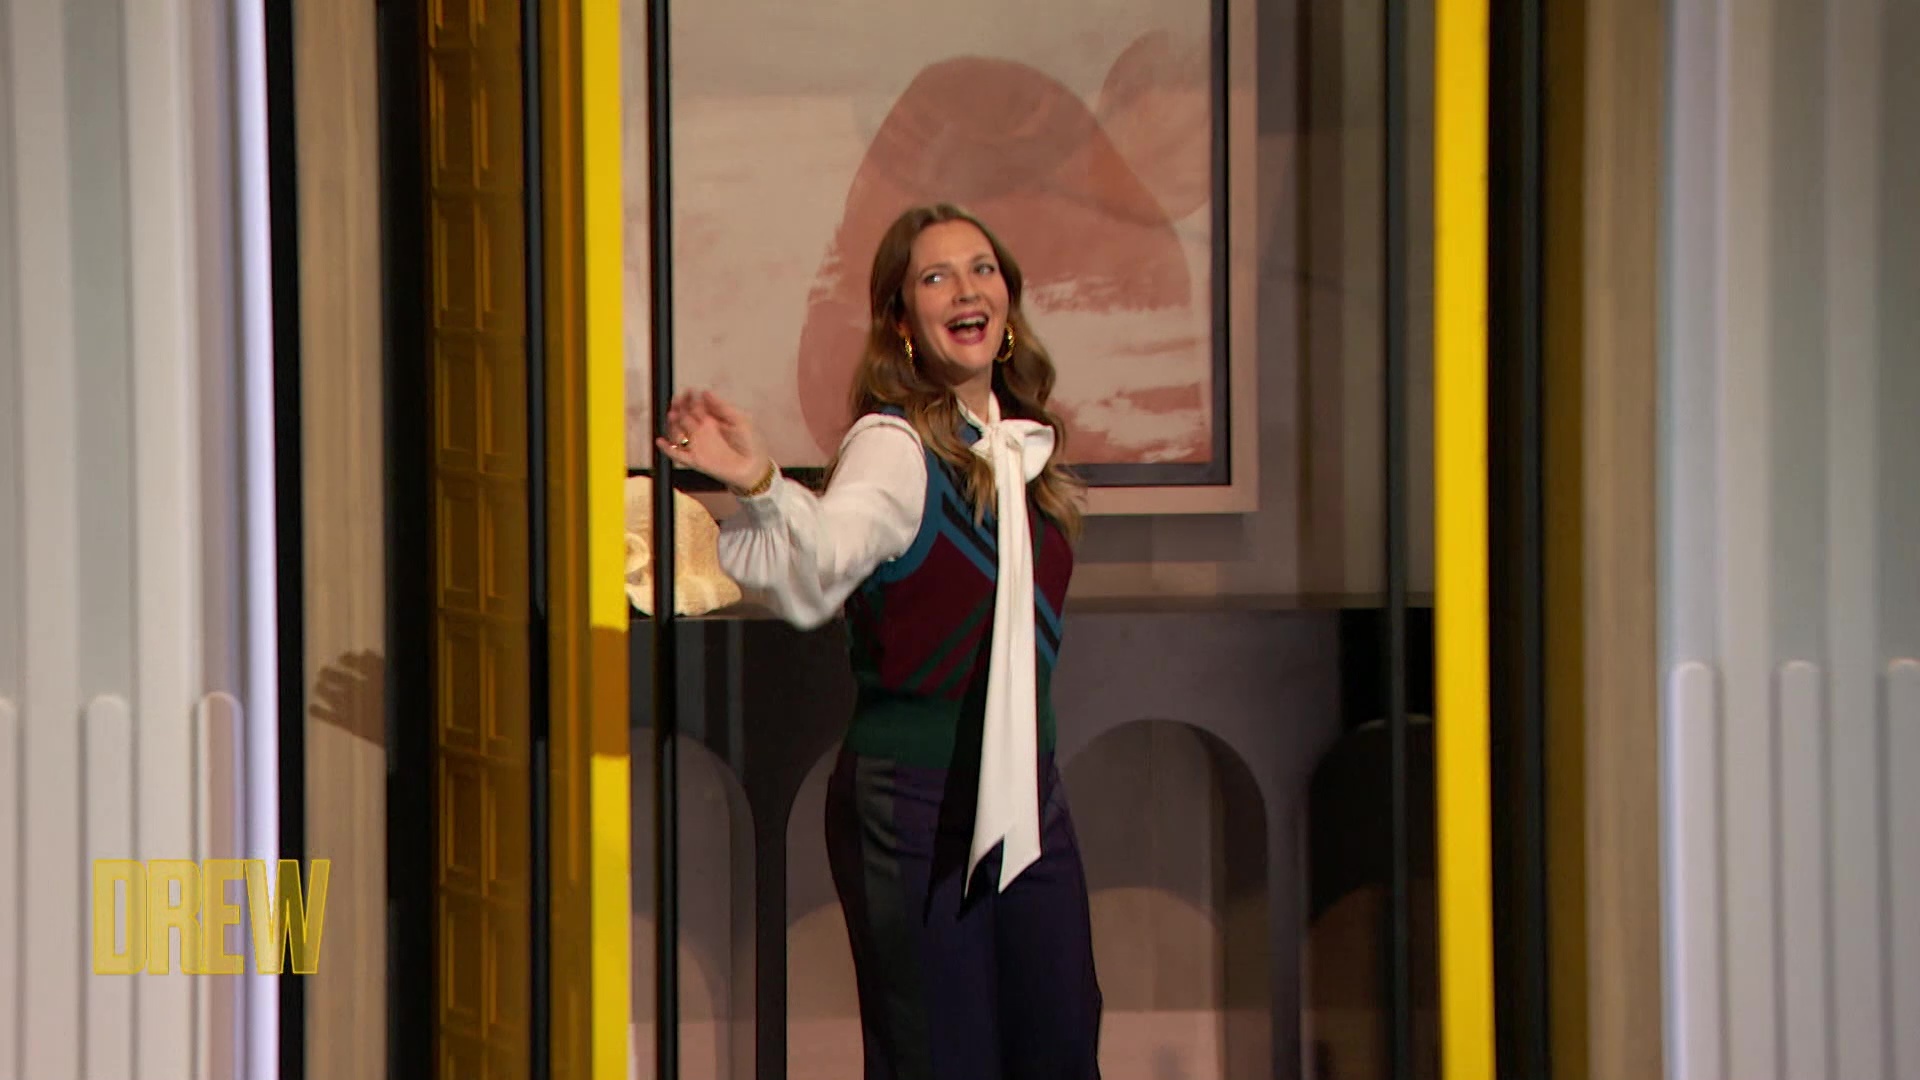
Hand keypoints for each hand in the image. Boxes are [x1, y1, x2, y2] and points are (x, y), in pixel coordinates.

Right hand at [655, 389, 771, 490]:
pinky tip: (662, 442)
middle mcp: (702, 430)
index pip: (695, 405)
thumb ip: (722, 407)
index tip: (688, 392)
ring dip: (672, 424)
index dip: (689, 398)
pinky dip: (667, 449)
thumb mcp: (740, 419)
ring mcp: (697, 444)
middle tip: (677, 402)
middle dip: (678, 408)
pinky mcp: (695, 460)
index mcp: (712, 418)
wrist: (753, 468)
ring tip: (673, 417)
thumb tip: (706, 391)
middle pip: (683, 416)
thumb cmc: (750, 444)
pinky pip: (676, 454)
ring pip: (677, 432)